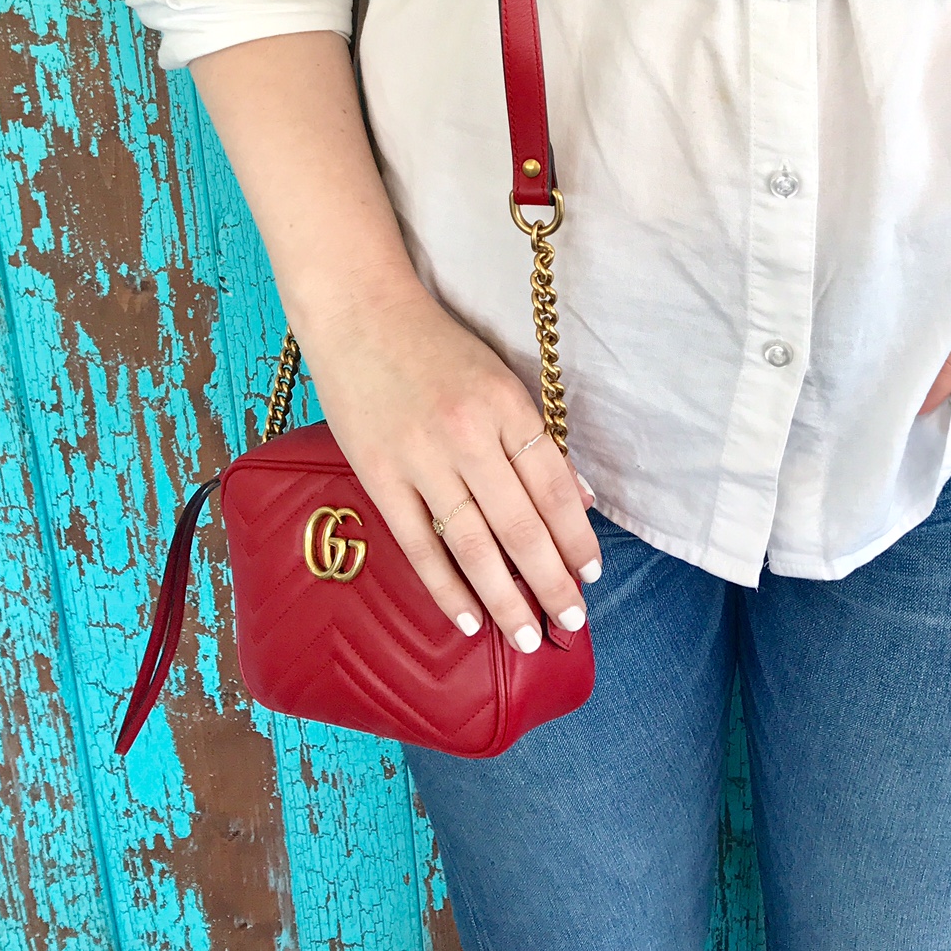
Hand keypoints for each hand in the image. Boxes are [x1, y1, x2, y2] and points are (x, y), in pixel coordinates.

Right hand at [300, 277, 600, 650]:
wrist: (359, 313)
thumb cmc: (437, 346)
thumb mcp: (499, 377)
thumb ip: (536, 438)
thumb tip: (579, 499)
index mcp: (505, 405)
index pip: (552, 485)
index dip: (575, 535)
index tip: (592, 574)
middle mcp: (467, 434)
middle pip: (519, 523)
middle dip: (551, 581)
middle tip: (572, 623)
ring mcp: (419, 457)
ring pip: (472, 543)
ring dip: (504, 597)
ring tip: (526, 636)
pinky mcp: (378, 475)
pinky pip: (417, 543)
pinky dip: (444, 586)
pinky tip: (467, 618)